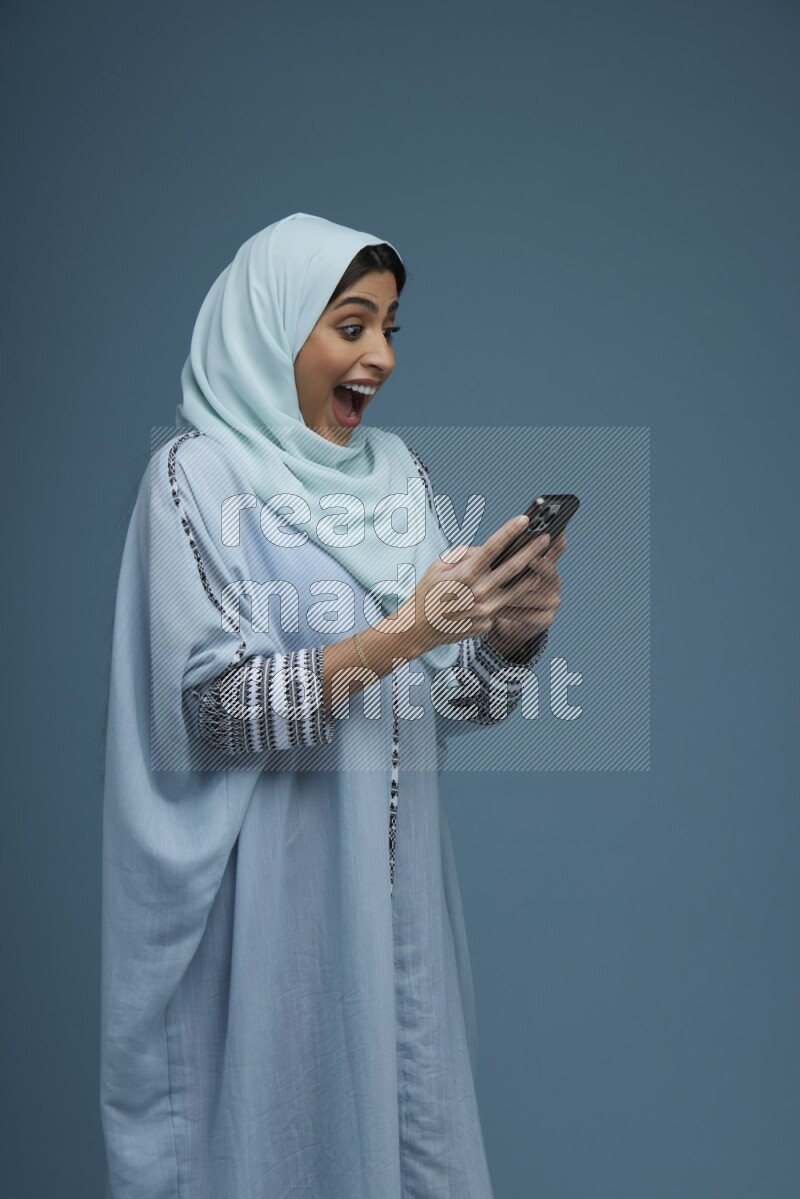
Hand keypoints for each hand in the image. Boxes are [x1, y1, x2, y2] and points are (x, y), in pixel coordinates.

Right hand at [399, 515, 555, 653]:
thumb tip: (484, 550)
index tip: (524, 520)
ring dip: (532, 575)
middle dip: (532, 550)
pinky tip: (504, 592)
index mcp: (464, 574)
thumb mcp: (437, 567)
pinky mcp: (486, 623)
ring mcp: (484, 610)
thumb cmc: (427, 594)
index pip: (492, 548)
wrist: (418, 629)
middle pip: (512, 567)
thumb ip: (462, 555)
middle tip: (546, 539)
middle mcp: (478, 592)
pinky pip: (499, 606)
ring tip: (542, 564)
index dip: (509, 532)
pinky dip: (503, 597)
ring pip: (516, 590)